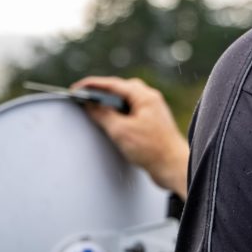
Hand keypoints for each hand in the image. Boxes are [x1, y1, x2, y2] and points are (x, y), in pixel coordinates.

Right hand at [71, 76, 189, 197]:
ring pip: (126, 100)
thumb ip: (102, 115)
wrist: (173, 167)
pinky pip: (131, 110)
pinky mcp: (151, 122)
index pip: (113, 84)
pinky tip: (112, 121)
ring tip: (96, 108)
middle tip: (85, 96)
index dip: (92, 85)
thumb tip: (90, 105)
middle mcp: (150, 99)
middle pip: (120, 89)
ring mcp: (152, 110)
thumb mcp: (120, 131)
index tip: (78, 88)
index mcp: (144, 96)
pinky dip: (118, 112)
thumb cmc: (153, 150)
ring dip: (110, 103)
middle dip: (101, 92)